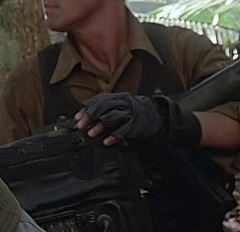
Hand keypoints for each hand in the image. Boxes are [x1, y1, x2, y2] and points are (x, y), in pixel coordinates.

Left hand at [76, 92, 201, 147]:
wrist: (162, 118)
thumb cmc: (138, 115)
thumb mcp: (123, 109)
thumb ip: (108, 111)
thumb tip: (88, 119)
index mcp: (119, 98)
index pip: (100, 100)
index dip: (88, 108)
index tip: (77, 118)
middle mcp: (125, 102)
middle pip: (104, 106)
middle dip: (91, 116)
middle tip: (81, 126)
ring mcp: (132, 113)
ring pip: (113, 116)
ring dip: (100, 126)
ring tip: (91, 134)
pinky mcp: (138, 125)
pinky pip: (125, 130)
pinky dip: (115, 136)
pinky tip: (108, 142)